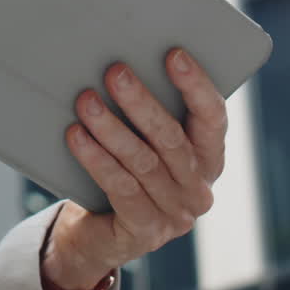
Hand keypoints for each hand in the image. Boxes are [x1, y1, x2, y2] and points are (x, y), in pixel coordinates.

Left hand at [41, 49, 226, 289]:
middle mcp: (199, 188)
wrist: (98, 234)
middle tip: (115, 72)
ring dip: (111, 128)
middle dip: (140, 101)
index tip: (174, 55)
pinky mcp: (145, 231)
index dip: (196, 86)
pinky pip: (120, 188)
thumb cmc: (125, 172)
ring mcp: (175, 214)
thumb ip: (149, 115)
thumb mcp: (145, 143)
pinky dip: (96, 159)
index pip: (212, 118)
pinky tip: (76, 136)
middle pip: (171, 138)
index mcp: (209, 158)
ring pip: (142, 162)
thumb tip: (124, 65)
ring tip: (86, 101)